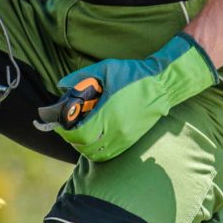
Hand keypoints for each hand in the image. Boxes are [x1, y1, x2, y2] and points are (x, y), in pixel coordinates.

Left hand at [35, 33, 218, 160]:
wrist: (162, 84)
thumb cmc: (134, 74)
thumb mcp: (106, 69)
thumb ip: (81, 77)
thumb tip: (62, 84)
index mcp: (108, 113)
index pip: (80, 134)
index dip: (66, 133)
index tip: (59, 125)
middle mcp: (116, 130)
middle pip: (86, 147)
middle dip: (72, 140)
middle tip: (67, 130)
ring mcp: (125, 137)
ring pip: (97, 154)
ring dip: (84, 147)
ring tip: (80, 135)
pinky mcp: (132, 140)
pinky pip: (110, 153)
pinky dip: (97, 150)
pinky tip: (94, 138)